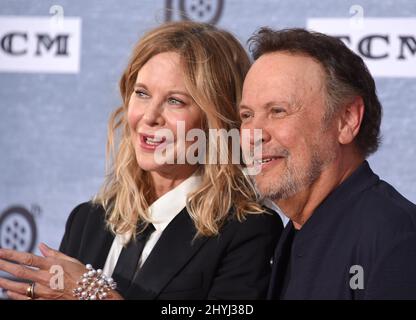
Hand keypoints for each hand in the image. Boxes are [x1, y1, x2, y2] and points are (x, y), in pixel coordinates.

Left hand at [0, 243, 122, 299]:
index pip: (27, 258)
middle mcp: (47, 278)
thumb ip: (53, 253)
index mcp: (53, 265)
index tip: (0, 251)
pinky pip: (26, 299)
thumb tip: (41, 246)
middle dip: (4, 266)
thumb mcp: (71, 260)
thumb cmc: (83, 276)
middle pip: (20, 271)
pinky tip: (7, 291)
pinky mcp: (46, 300)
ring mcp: (45, 291)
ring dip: (5, 282)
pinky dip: (15, 295)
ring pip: (20, 287)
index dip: (11, 254)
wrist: (93, 293)